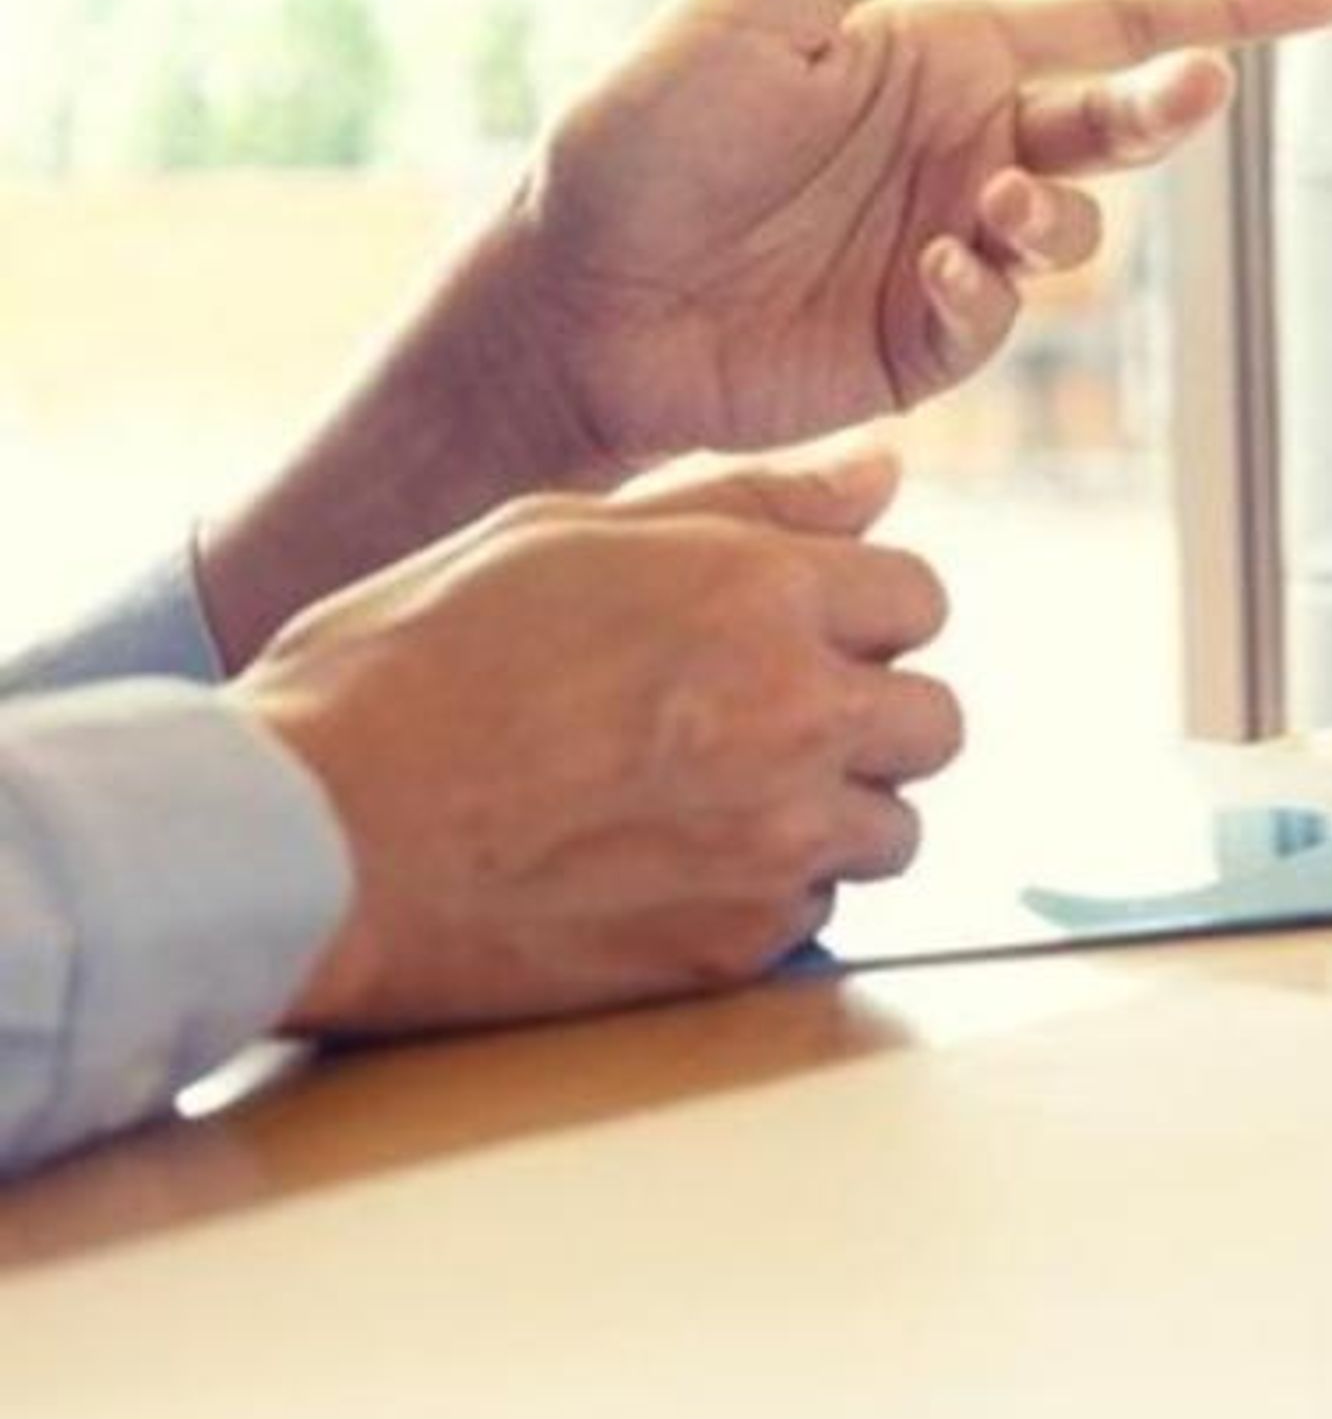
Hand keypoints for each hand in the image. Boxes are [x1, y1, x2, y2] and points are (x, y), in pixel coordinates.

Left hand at [198, 0, 1331, 662]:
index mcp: (949, 56)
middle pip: (1124, 126)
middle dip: (1171, 105)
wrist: (574, 301)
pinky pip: (1006, 314)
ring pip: (1080, 230)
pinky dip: (986, 292)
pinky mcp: (929, 344)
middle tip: (1189, 91)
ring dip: (1057, 214)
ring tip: (987, 212)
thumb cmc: (643, 137)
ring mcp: (956, 249)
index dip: (1233, 8)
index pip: (1118, 24)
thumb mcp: (760, 1)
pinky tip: (928, 271)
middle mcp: (971, 149)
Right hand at [232, 442, 964, 1031]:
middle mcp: (795, 716)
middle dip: (869, 716)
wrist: (310, 838)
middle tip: (763, 721)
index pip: (918, 596)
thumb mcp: (557, 534)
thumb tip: (877, 473)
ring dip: (832, 813)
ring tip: (707, 799)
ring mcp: (777, 840)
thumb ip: (741, 502)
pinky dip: (766, 895)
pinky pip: (814, 913)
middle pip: (934, 721)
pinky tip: (664, 867)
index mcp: (757, 595)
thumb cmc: (406, 669)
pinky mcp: (738, 945)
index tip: (798, 632)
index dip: (859, 612)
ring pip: (893, 828)